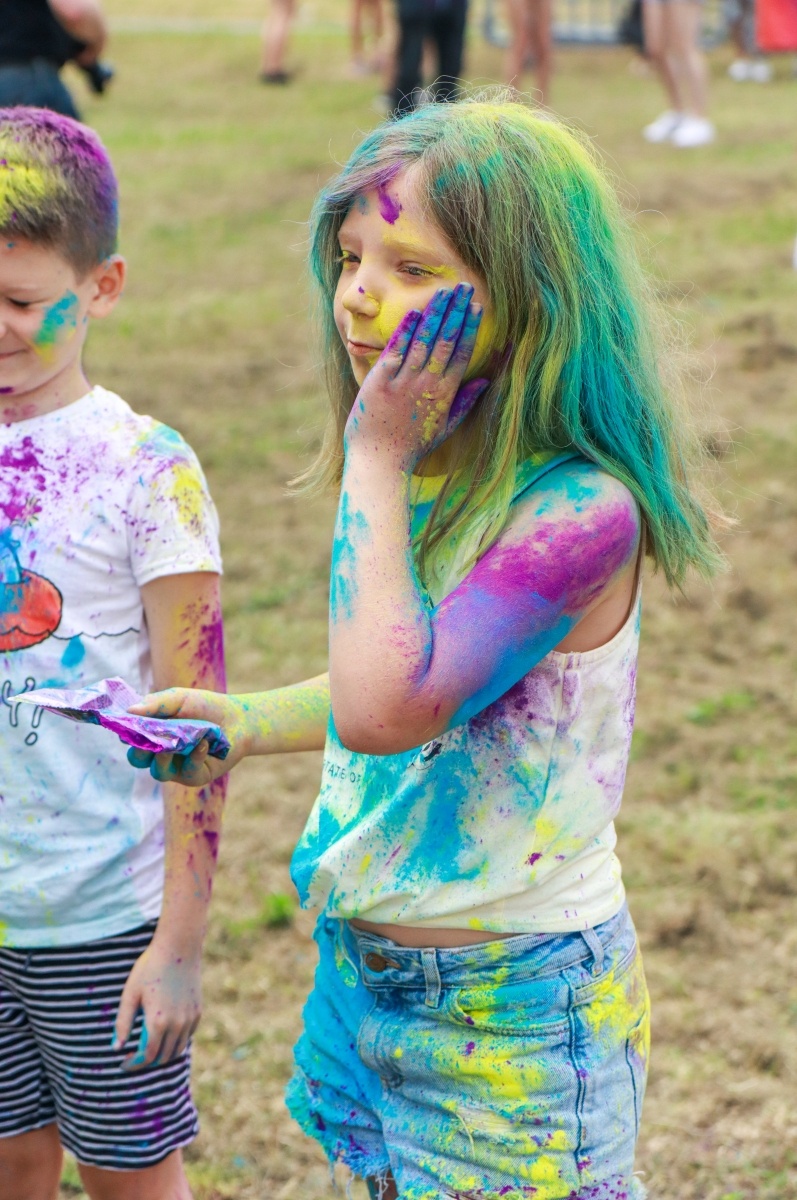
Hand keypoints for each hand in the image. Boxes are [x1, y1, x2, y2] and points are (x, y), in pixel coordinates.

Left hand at [113, 934, 201, 1070]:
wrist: (179, 947)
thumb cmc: (150, 968)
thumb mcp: (130, 994)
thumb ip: (123, 1023)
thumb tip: (116, 1048)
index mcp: (158, 1022)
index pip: (147, 1056)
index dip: (134, 1064)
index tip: (123, 1064)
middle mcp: (177, 1024)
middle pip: (163, 1057)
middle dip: (147, 1062)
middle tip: (134, 1057)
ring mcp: (190, 1018)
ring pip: (177, 1049)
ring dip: (163, 1054)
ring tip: (149, 1049)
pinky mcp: (197, 1011)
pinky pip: (187, 1036)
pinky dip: (176, 1042)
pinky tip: (164, 1034)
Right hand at [126, 688, 246, 787]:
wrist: (237, 719)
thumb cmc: (204, 707)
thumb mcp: (179, 699)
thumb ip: (156, 704)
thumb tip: (130, 710)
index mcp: (151, 734)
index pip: (130, 739)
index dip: (126, 734)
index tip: (126, 727)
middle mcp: (159, 754)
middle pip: (138, 760)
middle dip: (139, 750)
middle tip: (145, 740)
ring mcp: (176, 767)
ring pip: (158, 772)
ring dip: (163, 758)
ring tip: (172, 744)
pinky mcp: (195, 776)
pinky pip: (187, 772)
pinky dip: (195, 757)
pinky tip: (203, 744)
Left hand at [344, 283, 488, 471]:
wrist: (380, 461)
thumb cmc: (411, 447)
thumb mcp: (444, 428)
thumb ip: (465, 402)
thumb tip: (485, 381)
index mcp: (444, 395)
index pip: (461, 353)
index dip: (469, 327)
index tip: (476, 307)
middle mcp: (427, 384)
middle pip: (446, 340)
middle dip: (456, 311)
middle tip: (465, 287)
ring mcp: (403, 381)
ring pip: (423, 339)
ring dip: (435, 312)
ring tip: (444, 291)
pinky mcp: (380, 380)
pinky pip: (396, 349)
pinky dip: (406, 329)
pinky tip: (415, 311)